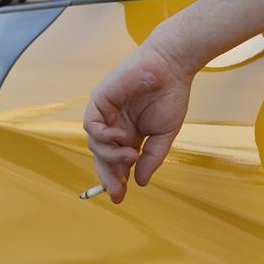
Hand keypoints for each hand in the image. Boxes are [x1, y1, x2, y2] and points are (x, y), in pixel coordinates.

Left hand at [83, 43, 193, 202]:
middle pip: (102, 157)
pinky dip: (103, 136)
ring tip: (131, 155)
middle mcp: (115, 125)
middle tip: (117, 191)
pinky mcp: (99, 100)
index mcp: (130, 134)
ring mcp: (106, 113)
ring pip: (95, 144)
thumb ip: (152, 158)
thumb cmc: (171, 95)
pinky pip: (91, 125)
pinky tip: (122, 137)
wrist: (171, 67)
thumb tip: (140, 182)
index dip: (116, 180)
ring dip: (111, 156)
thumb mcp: (164, 134)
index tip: (120, 197)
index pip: (116, 162)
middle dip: (108, 176)